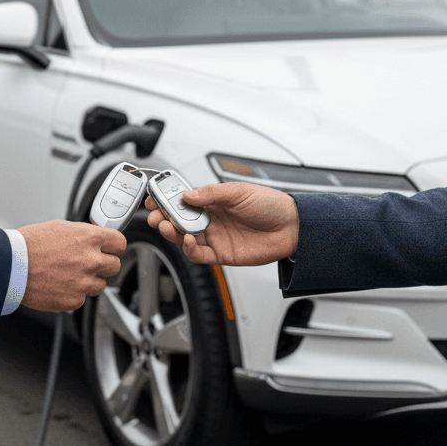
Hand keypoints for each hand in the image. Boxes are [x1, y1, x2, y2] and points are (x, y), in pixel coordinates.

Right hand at [18, 220, 125, 311]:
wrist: (11, 265)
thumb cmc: (30, 244)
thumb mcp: (61, 227)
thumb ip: (84, 234)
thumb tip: (95, 238)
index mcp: (90, 238)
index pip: (120, 243)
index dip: (113, 246)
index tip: (109, 249)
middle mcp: (91, 260)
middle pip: (115, 266)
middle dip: (103, 264)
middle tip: (87, 263)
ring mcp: (84, 282)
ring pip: (100, 285)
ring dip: (88, 281)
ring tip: (68, 274)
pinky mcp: (73, 300)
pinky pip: (81, 298)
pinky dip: (72, 293)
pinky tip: (58, 284)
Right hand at [146, 182, 298, 265]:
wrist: (292, 227)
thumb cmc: (270, 205)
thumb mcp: (238, 191)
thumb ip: (211, 193)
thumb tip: (187, 195)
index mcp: (213, 201)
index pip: (182, 200)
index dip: (166, 199)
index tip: (154, 197)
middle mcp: (211, 219)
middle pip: (178, 220)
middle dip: (163, 217)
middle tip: (155, 214)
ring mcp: (215, 237)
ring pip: (184, 237)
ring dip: (172, 232)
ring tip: (168, 225)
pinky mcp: (221, 254)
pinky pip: (198, 254)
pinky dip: (190, 249)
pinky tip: (189, 240)